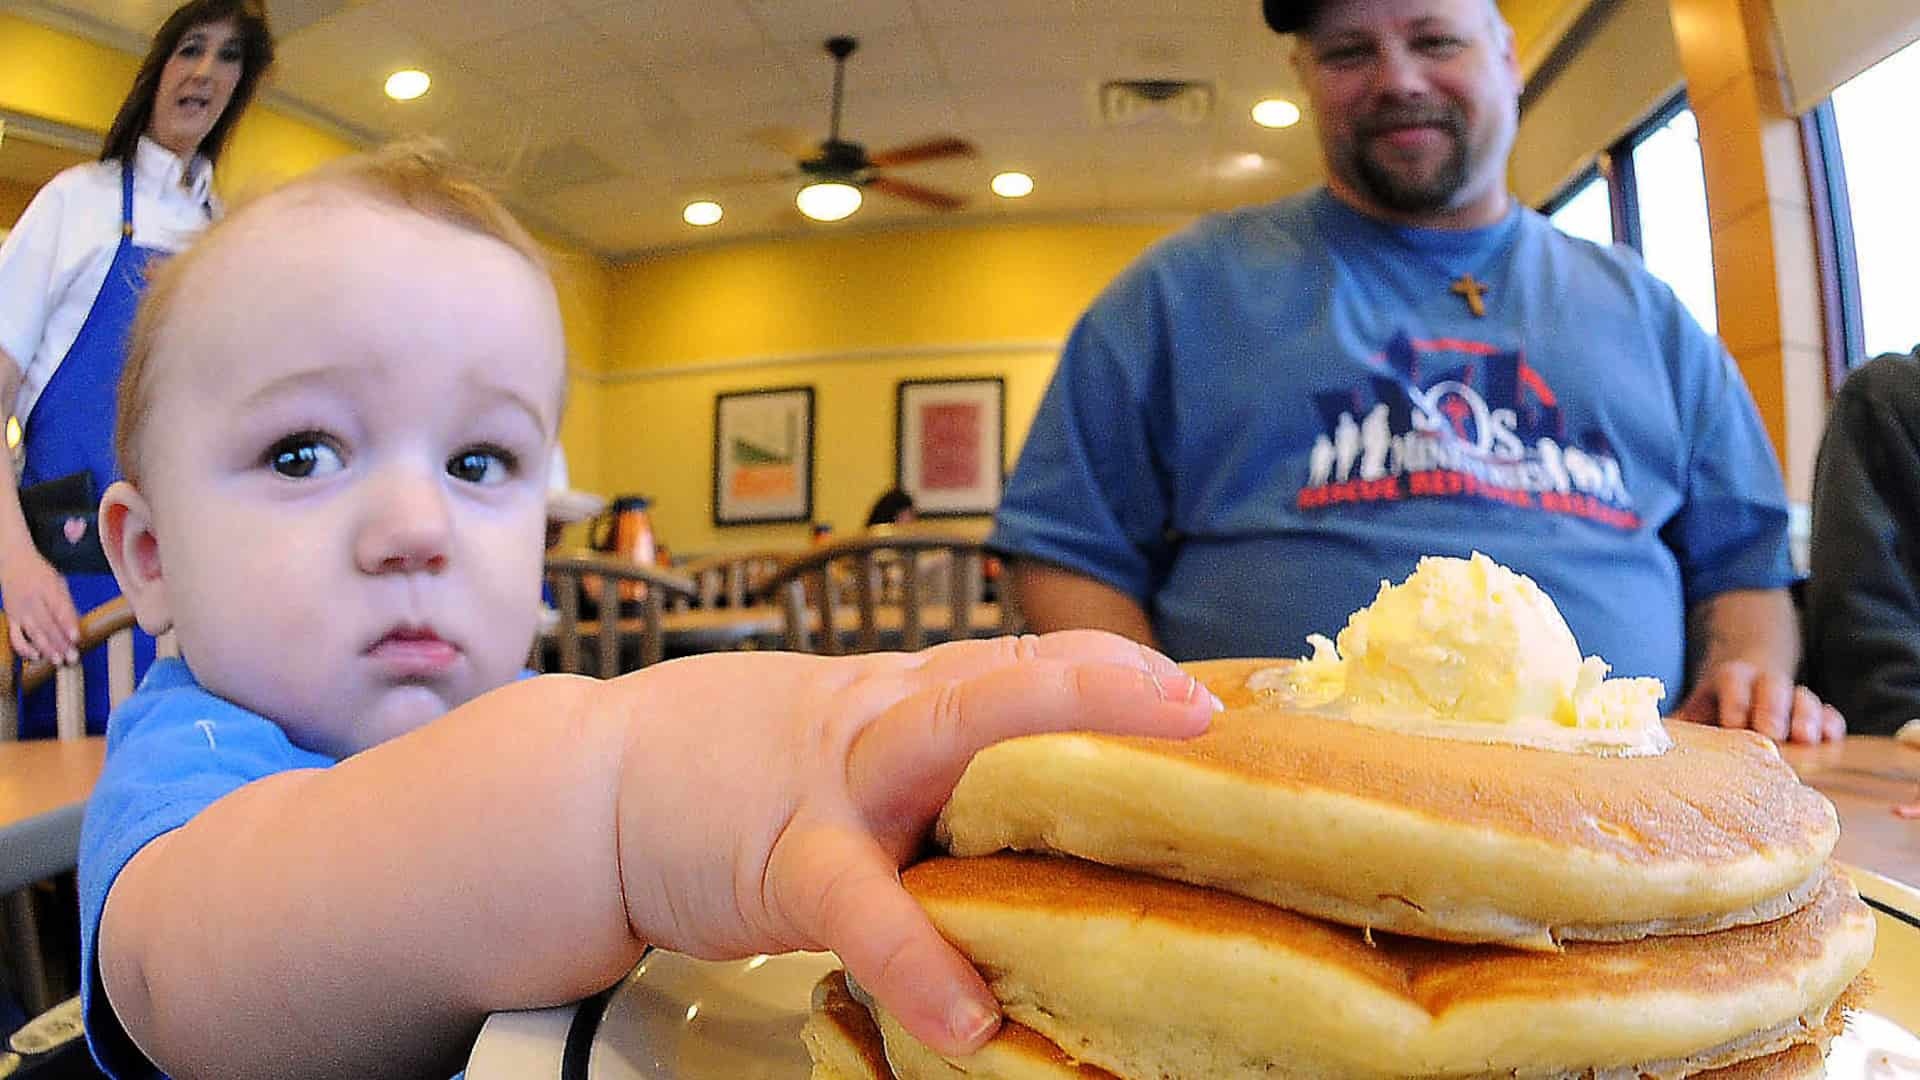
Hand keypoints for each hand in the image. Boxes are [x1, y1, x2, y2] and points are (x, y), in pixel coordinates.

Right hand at [0, 544, 78, 663]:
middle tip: (73, 656)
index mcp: (47, 587)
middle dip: (60, 642)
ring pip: (33, 632)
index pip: (59, 608)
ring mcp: (19, 609)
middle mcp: (31, 599)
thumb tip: (77, 625)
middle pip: (46, 624)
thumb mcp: (59, 582)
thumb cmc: (41, 573)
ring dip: (47, 648)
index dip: (68, 623)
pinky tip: (35, 655)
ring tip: (59, 660)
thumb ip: (67, 603)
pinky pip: (15, 636)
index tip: (76, 637)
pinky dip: (23, 648)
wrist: (13, 561)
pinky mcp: (10, 617)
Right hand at [607, 631, 1217, 1056]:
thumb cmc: (741, 766)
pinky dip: (912, 957)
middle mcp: (889, 718)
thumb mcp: (853, 741)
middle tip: (1202, 711)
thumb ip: (947, 762)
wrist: (597, 784)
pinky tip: (963, 1014)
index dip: (1123, 667)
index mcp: (913, 695)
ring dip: (1034, 766)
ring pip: (943, 745)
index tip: (1222, 688)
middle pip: (1005, 677)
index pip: (1031, 659)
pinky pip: (860, 906)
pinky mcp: (788, 859)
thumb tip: (1063, 805)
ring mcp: (840, 782)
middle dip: (1105, 685)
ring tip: (1131, 819)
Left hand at [1673, 660, 1844, 743]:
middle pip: (1774, 686)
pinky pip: (1830, 714)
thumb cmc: (1712, 712)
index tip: (1734, 724)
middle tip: (1773, 733)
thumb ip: (1676, 726)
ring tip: (1806, 739)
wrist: (1744, 691)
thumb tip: (1644, 743)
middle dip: (1774, 709)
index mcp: (1730, 678)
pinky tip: (1830, 741)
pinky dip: (1832, 726)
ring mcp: (1794, 696)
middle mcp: (1764, 682)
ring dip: (1807, 717)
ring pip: (1805, 698)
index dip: (1735, 700)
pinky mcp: (1816, 713)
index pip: (1733, 681)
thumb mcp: (1692, 712)